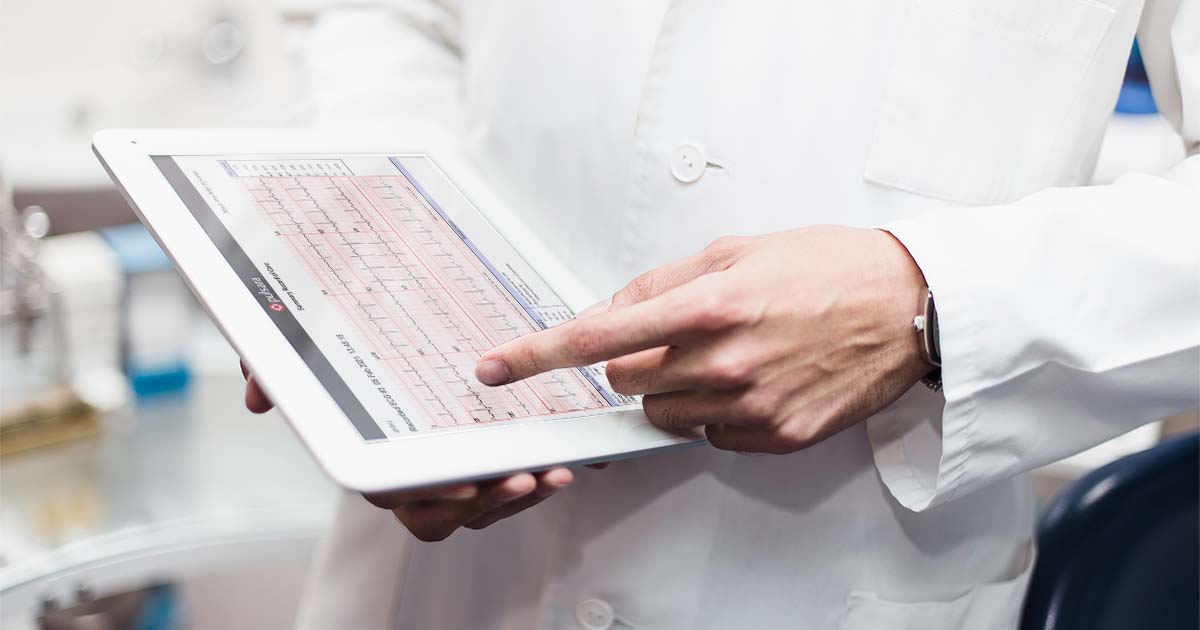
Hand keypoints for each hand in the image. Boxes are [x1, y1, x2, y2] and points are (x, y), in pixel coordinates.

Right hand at [239, 361, 577, 540]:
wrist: (392, 334)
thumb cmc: (349, 355)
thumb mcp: (306, 348)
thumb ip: (276, 363)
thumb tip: (258, 397)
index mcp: (369, 456)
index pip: (388, 490)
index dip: (423, 493)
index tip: (459, 485)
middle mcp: (405, 477)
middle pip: (439, 514)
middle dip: (483, 501)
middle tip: (520, 478)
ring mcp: (445, 479)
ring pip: (478, 510)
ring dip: (517, 498)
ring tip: (551, 473)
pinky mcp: (480, 469)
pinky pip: (505, 492)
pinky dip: (534, 483)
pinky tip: (561, 462)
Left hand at [473, 226, 931, 453]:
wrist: (908, 306)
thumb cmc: (827, 267)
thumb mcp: (736, 251)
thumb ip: (661, 283)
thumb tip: (607, 312)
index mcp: (708, 305)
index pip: (598, 337)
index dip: (536, 355)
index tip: (495, 369)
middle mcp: (723, 361)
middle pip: (625, 381)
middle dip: (637, 360)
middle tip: (684, 335)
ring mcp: (750, 406)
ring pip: (663, 413)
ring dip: (677, 388)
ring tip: (730, 355)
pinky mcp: (775, 437)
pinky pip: (710, 436)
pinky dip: (717, 413)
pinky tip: (756, 381)